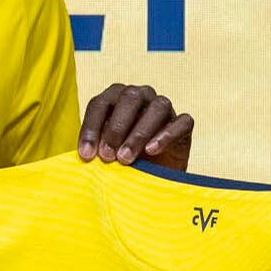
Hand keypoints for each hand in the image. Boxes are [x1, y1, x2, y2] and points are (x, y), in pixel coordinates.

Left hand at [79, 83, 193, 167]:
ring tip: (126, 158)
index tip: (86, 154)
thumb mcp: (106, 151)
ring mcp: (164, 108)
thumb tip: (87, 154)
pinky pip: (181, 122)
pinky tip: (151, 150)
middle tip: (107, 156)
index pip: (101, 103)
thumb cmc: (124, 158)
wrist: (153, 174)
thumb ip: (98, 147)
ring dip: (139, 133)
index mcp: (116, 97)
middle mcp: (141, 96)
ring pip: (156, 108)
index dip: (91, 128)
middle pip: (129, 99)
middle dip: (116, 128)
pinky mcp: (184, 125)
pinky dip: (166, 135)